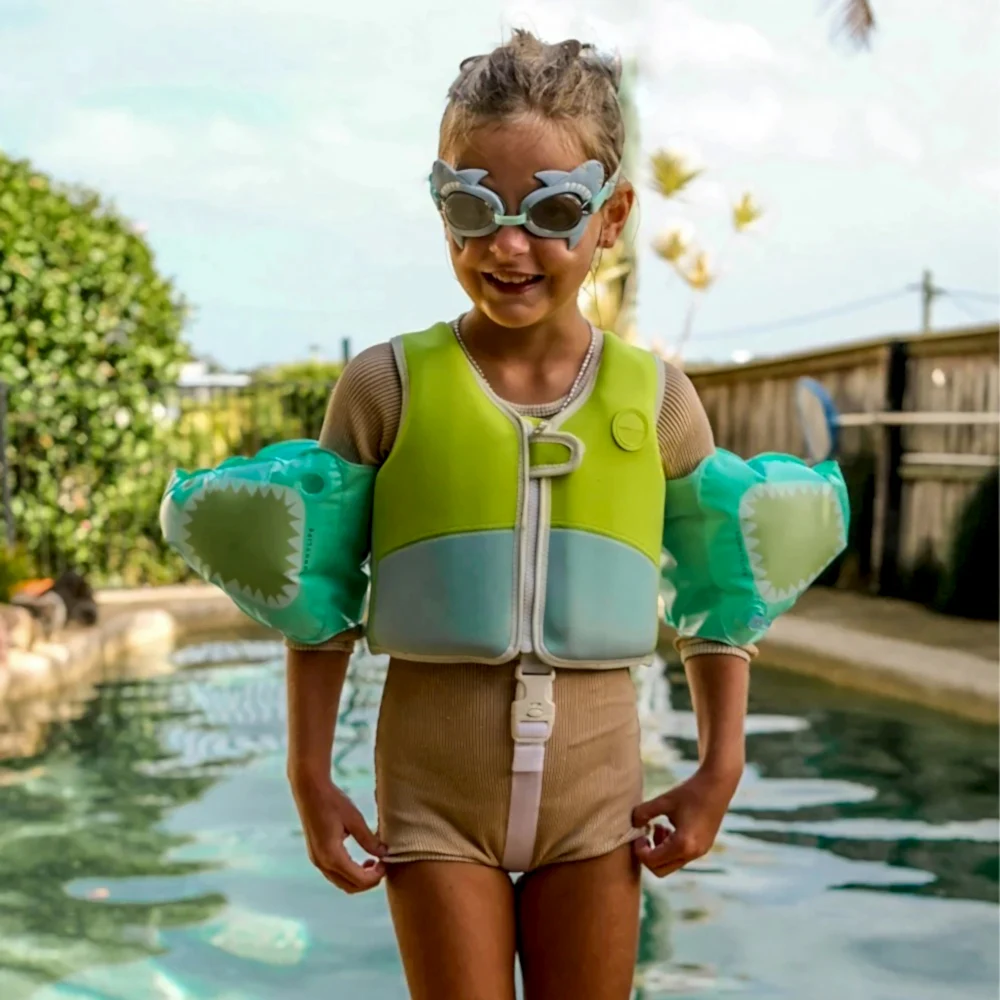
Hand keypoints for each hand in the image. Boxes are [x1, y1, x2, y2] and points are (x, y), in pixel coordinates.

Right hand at [290, 776, 386, 892]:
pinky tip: (361, 859)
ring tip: (374, 863)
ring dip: (359, 878)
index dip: (376, 876)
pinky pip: (334, 873)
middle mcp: (321, 862)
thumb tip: (384, 854)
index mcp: (332, 855)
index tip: (387, 863)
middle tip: (383, 866)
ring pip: (341, 882)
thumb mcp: (355, 819)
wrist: (309, 789)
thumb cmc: (333, 801)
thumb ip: (369, 839)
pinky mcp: (315, 854)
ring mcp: (316, 860)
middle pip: (349, 887)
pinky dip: (349, 872)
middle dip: (368, 881)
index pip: (359, 879)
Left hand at [631, 764, 740, 877]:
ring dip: (659, 850)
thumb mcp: (663, 800)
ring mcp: (700, 852)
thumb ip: (643, 813)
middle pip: (661, 870)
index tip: (638, 833)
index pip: (652, 862)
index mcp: (683, 844)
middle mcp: (693, 853)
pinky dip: (670, 847)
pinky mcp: (703, 847)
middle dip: (648, 855)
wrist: (718, 784)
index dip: (639, 850)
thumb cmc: (690, 791)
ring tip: (658, 827)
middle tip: (644, 835)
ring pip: (671, 864)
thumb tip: (632, 824)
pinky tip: (669, 827)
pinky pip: (681, 856)